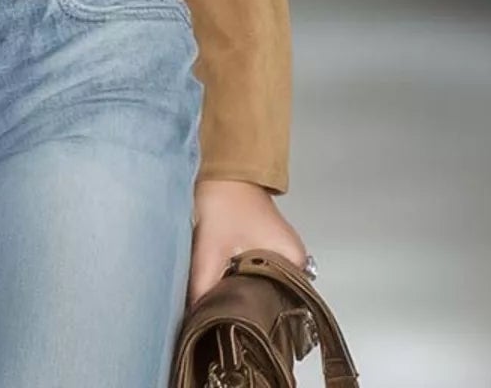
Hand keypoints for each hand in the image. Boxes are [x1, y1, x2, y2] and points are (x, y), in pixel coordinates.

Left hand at [186, 179, 308, 309]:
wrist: (221, 166)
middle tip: (221, 316)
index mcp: (293, 261)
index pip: (282, 305)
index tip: (232, 324)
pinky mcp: (265, 243)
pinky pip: (255, 270)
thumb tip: (196, 318)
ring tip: (220, 300)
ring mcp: (280, 250)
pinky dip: (239, 277)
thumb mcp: (210, 248)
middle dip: (246, 305)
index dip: (254, 316)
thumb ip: (204, 286)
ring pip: (261, 283)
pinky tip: (222, 283)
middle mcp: (294, 259)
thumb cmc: (224, 200)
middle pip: (270, 296)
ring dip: (241, 290)